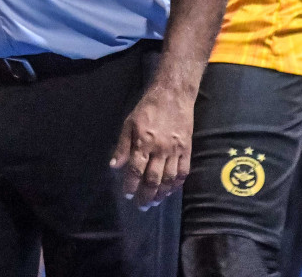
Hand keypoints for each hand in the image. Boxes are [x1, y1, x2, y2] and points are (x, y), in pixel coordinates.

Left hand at [109, 84, 194, 207]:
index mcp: (143, 142)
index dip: (131, 185)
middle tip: (141, 206)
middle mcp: (160, 149)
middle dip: (146, 195)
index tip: (127, 194)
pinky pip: (183, 172)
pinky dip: (177, 184)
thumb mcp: (128, 123)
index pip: (136, 170)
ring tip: (155, 202)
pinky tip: (171, 190)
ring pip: (169, 179)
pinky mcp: (187, 150)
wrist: (173, 96)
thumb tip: (114, 166)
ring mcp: (176, 151)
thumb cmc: (147, 108)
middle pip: (153, 179)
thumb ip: (122, 146)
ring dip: (162, 193)